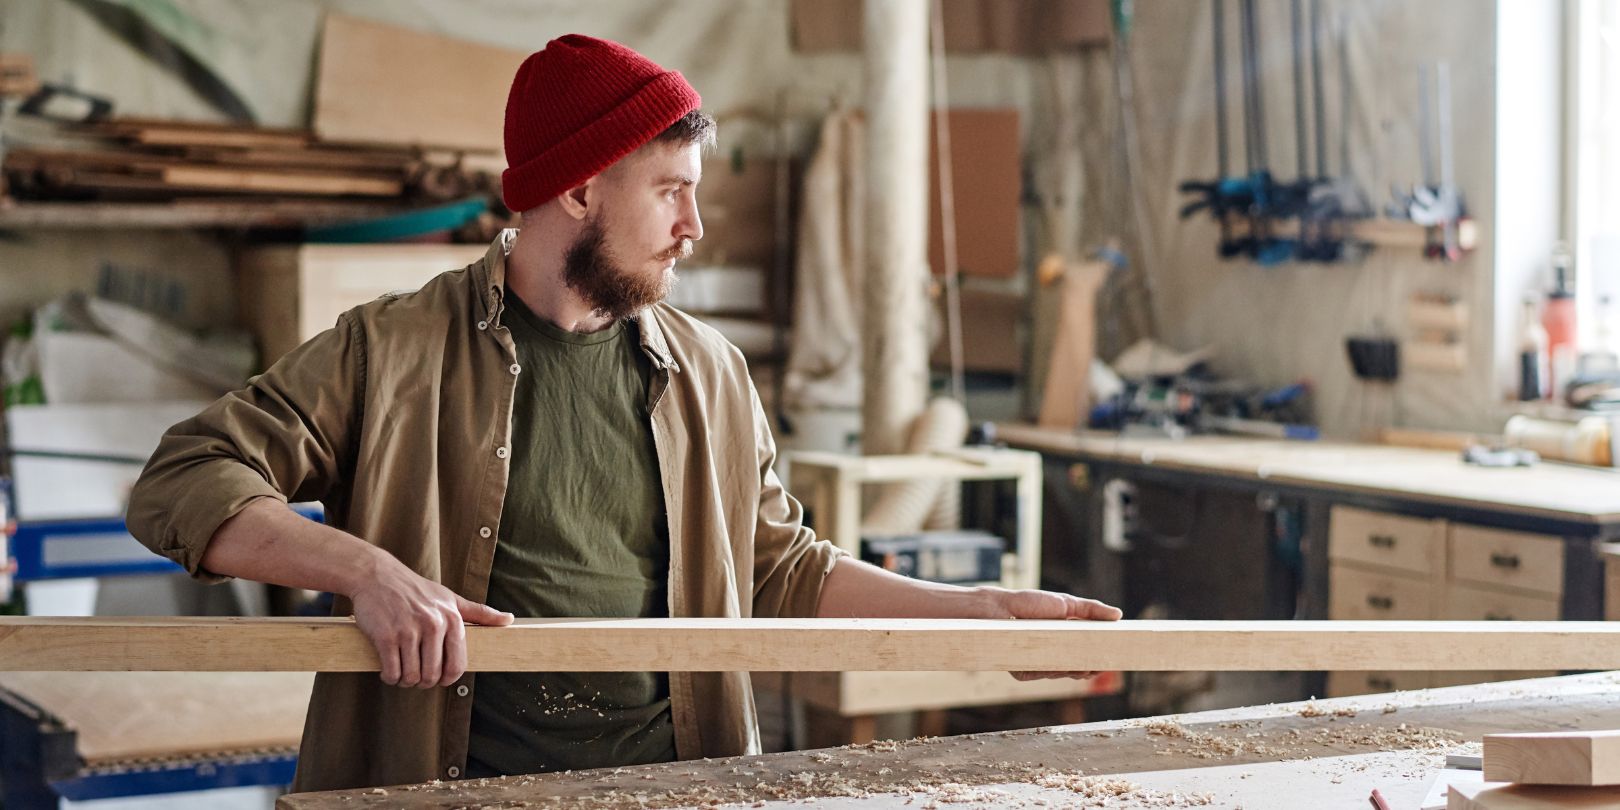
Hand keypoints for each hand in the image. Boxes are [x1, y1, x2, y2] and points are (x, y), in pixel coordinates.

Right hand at [350, 556, 513, 688]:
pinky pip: (392, 672)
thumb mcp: (450, 598)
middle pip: (433, 675)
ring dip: (405, 680)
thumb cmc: (416, 590)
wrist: (377, 576)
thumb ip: (480, 613)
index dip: (447, 679)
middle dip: (424, 681)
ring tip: (402, 672)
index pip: (456, 665)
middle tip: (416, 675)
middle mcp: (433, 625)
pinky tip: (388, 670)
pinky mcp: (386, 637)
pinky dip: (390, 677)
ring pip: (411, 676)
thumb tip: (509, 620)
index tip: (438, 678)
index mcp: (451, 619)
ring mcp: (409, 631)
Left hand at [987, 588, 1121, 681]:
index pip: (1084, 655)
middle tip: (1099, 666)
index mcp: (1063, 640)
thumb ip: (1091, 610)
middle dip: (1087, 669)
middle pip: (1074, 669)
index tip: (1109, 659)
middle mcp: (1051, 654)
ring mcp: (1037, 663)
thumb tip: (1118, 615)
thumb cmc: (1031, 603)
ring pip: (1058, 674)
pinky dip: (1047, 670)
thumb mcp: (1066, 603)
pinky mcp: (1022, 670)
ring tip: (1084, 667)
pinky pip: (1038, 674)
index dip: (1096, 659)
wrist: (1000, 607)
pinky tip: (1056, 665)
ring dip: (1071, 672)